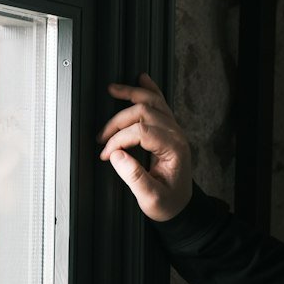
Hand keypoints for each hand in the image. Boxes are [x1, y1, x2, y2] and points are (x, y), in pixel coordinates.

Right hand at [98, 72, 192, 220]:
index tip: (106, 153)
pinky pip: (160, 104)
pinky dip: (149, 90)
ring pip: (153, 102)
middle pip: (144, 113)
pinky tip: (142, 79)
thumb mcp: (152, 199)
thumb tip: (116, 155)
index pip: (142, 132)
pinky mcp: (169, 129)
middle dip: (118, 122)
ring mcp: (174, 130)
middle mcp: (176, 135)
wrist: (181, 204)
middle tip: (102, 139)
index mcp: (174, 150)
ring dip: (132, 94)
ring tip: (113, 89)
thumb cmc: (168, 203)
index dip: (119, 139)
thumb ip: (135, 178)